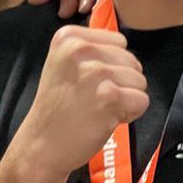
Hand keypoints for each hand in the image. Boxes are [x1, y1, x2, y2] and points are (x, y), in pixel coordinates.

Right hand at [10, 25, 147, 182]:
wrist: (41, 145)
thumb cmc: (57, 108)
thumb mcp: (63, 64)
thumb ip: (91, 49)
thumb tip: (124, 47)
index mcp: (68, 37)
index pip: (119, 42)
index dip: (111, 65)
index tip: (88, 81)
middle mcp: (81, 49)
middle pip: (131, 60)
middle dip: (120, 82)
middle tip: (92, 98)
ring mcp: (95, 73)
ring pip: (139, 80)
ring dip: (125, 98)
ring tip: (98, 108)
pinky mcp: (110, 97)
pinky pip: (141, 100)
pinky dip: (129, 113)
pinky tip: (105, 118)